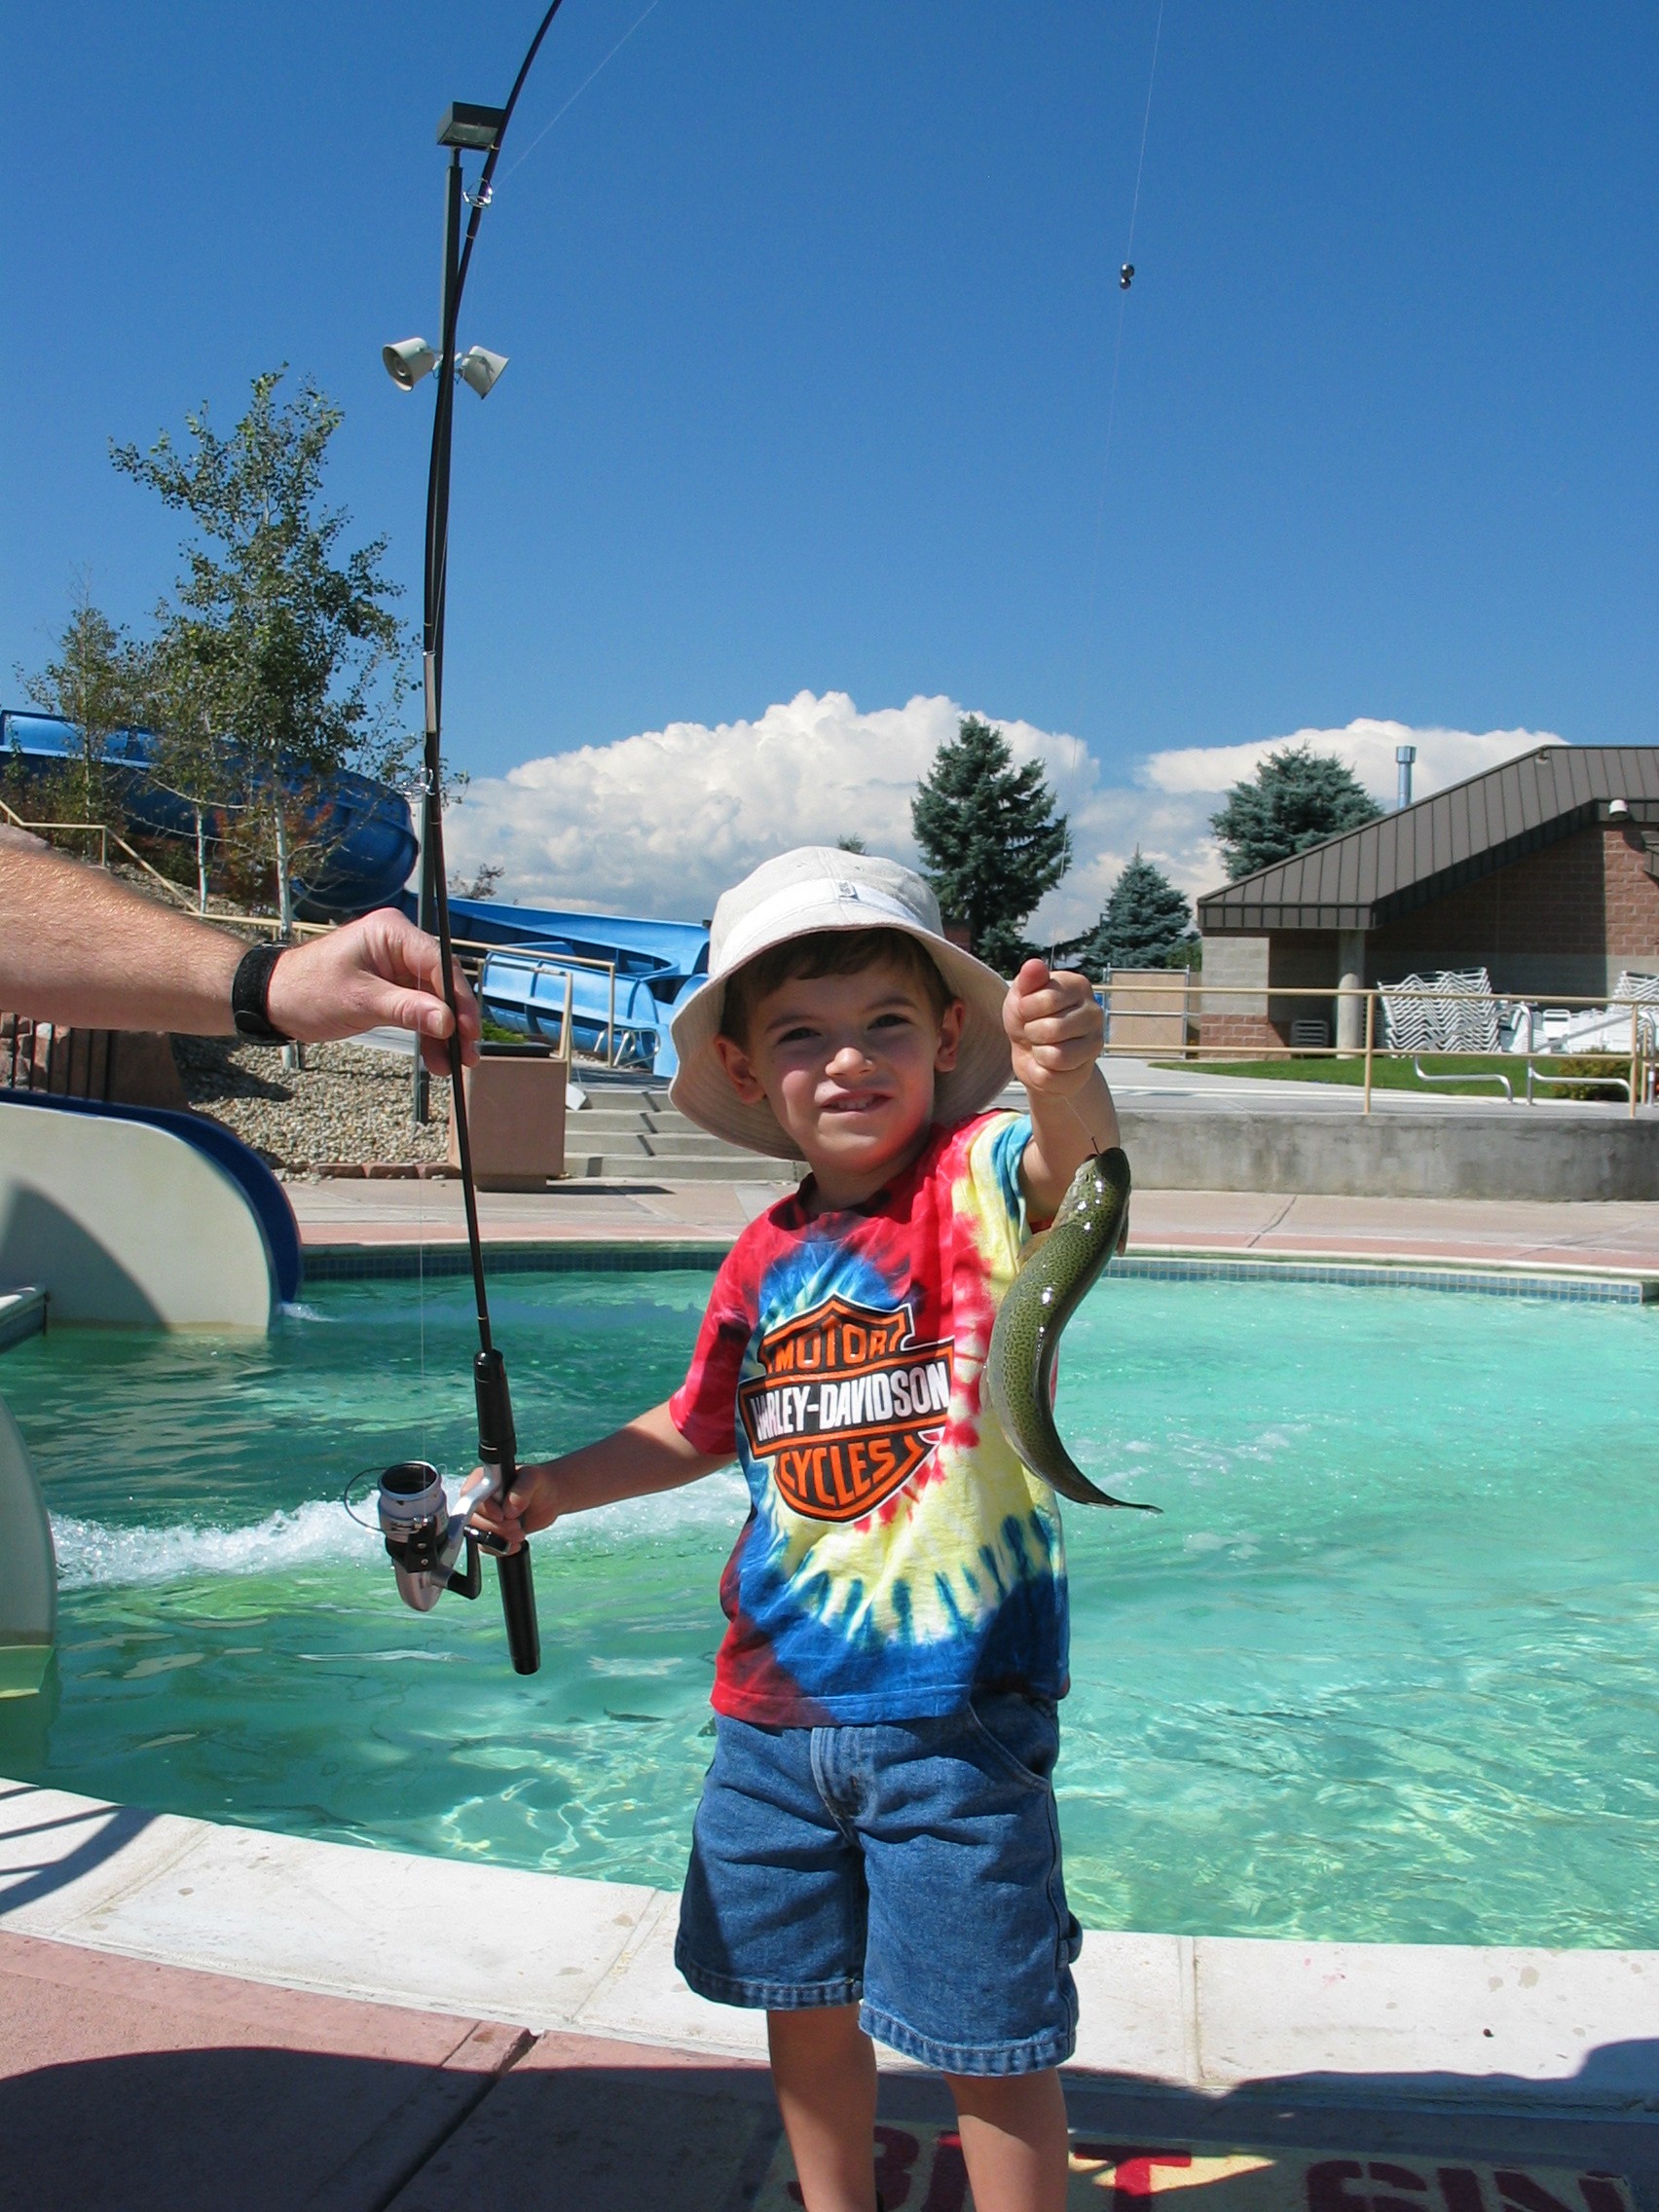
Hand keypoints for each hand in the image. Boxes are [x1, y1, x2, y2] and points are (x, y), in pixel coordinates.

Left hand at [264, 909, 481, 1074]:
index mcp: (391, 932)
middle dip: (456, 1019)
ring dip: (444, 1033)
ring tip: (454, 1063)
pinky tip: (435, 1059)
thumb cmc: (308, 989)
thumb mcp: (360, 1001)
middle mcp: (399, 945)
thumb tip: (448, 1023)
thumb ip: (406, 1009)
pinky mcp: (392, 988)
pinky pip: (418, 1010)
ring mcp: (397, 967)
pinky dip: (426, 1033)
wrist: (275, 1001)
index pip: (438, 961)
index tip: (467, 1028)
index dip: (457, 997)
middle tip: (468, 1052)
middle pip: (442, 982)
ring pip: (434, 1001)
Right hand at [470, 1460, 561, 1549]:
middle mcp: (480, 1498)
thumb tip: (509, 1510)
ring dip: (498, 1539)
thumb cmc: (539, 1482)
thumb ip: (522, 1490)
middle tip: (516, 1525)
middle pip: (472, 1519)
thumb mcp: (533, 1479)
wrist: (549, 1498)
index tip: (502, 1515)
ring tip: (520, 1533)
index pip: (470, 1495)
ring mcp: (484, 1516)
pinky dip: (501, 1548)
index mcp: (484, 1479)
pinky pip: (486, 1546)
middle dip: (495, 1527)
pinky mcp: (491, 1531)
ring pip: (477, 1534)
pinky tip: (516, 1543)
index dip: (483, 1508)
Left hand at [1004, 958, 1104, 1100]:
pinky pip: (1052, 1077)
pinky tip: (1045, 1063)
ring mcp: (1094, 1044)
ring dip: (1037, 1053)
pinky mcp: (1084, 1072)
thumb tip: (1034, 965)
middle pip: (1052, 1029)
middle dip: (1031, 1032)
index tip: (1026, 1010)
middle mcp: (1094, 1013)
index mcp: (1078, 986)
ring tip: (1040, 1046)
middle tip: (1033, 1031)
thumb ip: (1027, 980)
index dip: (1026, 1008)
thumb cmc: (1028, 1018)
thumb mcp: (1021, 995)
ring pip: (1056, 1056)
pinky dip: (1038, 1072)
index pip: (1047, 999)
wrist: (1031, 1053)